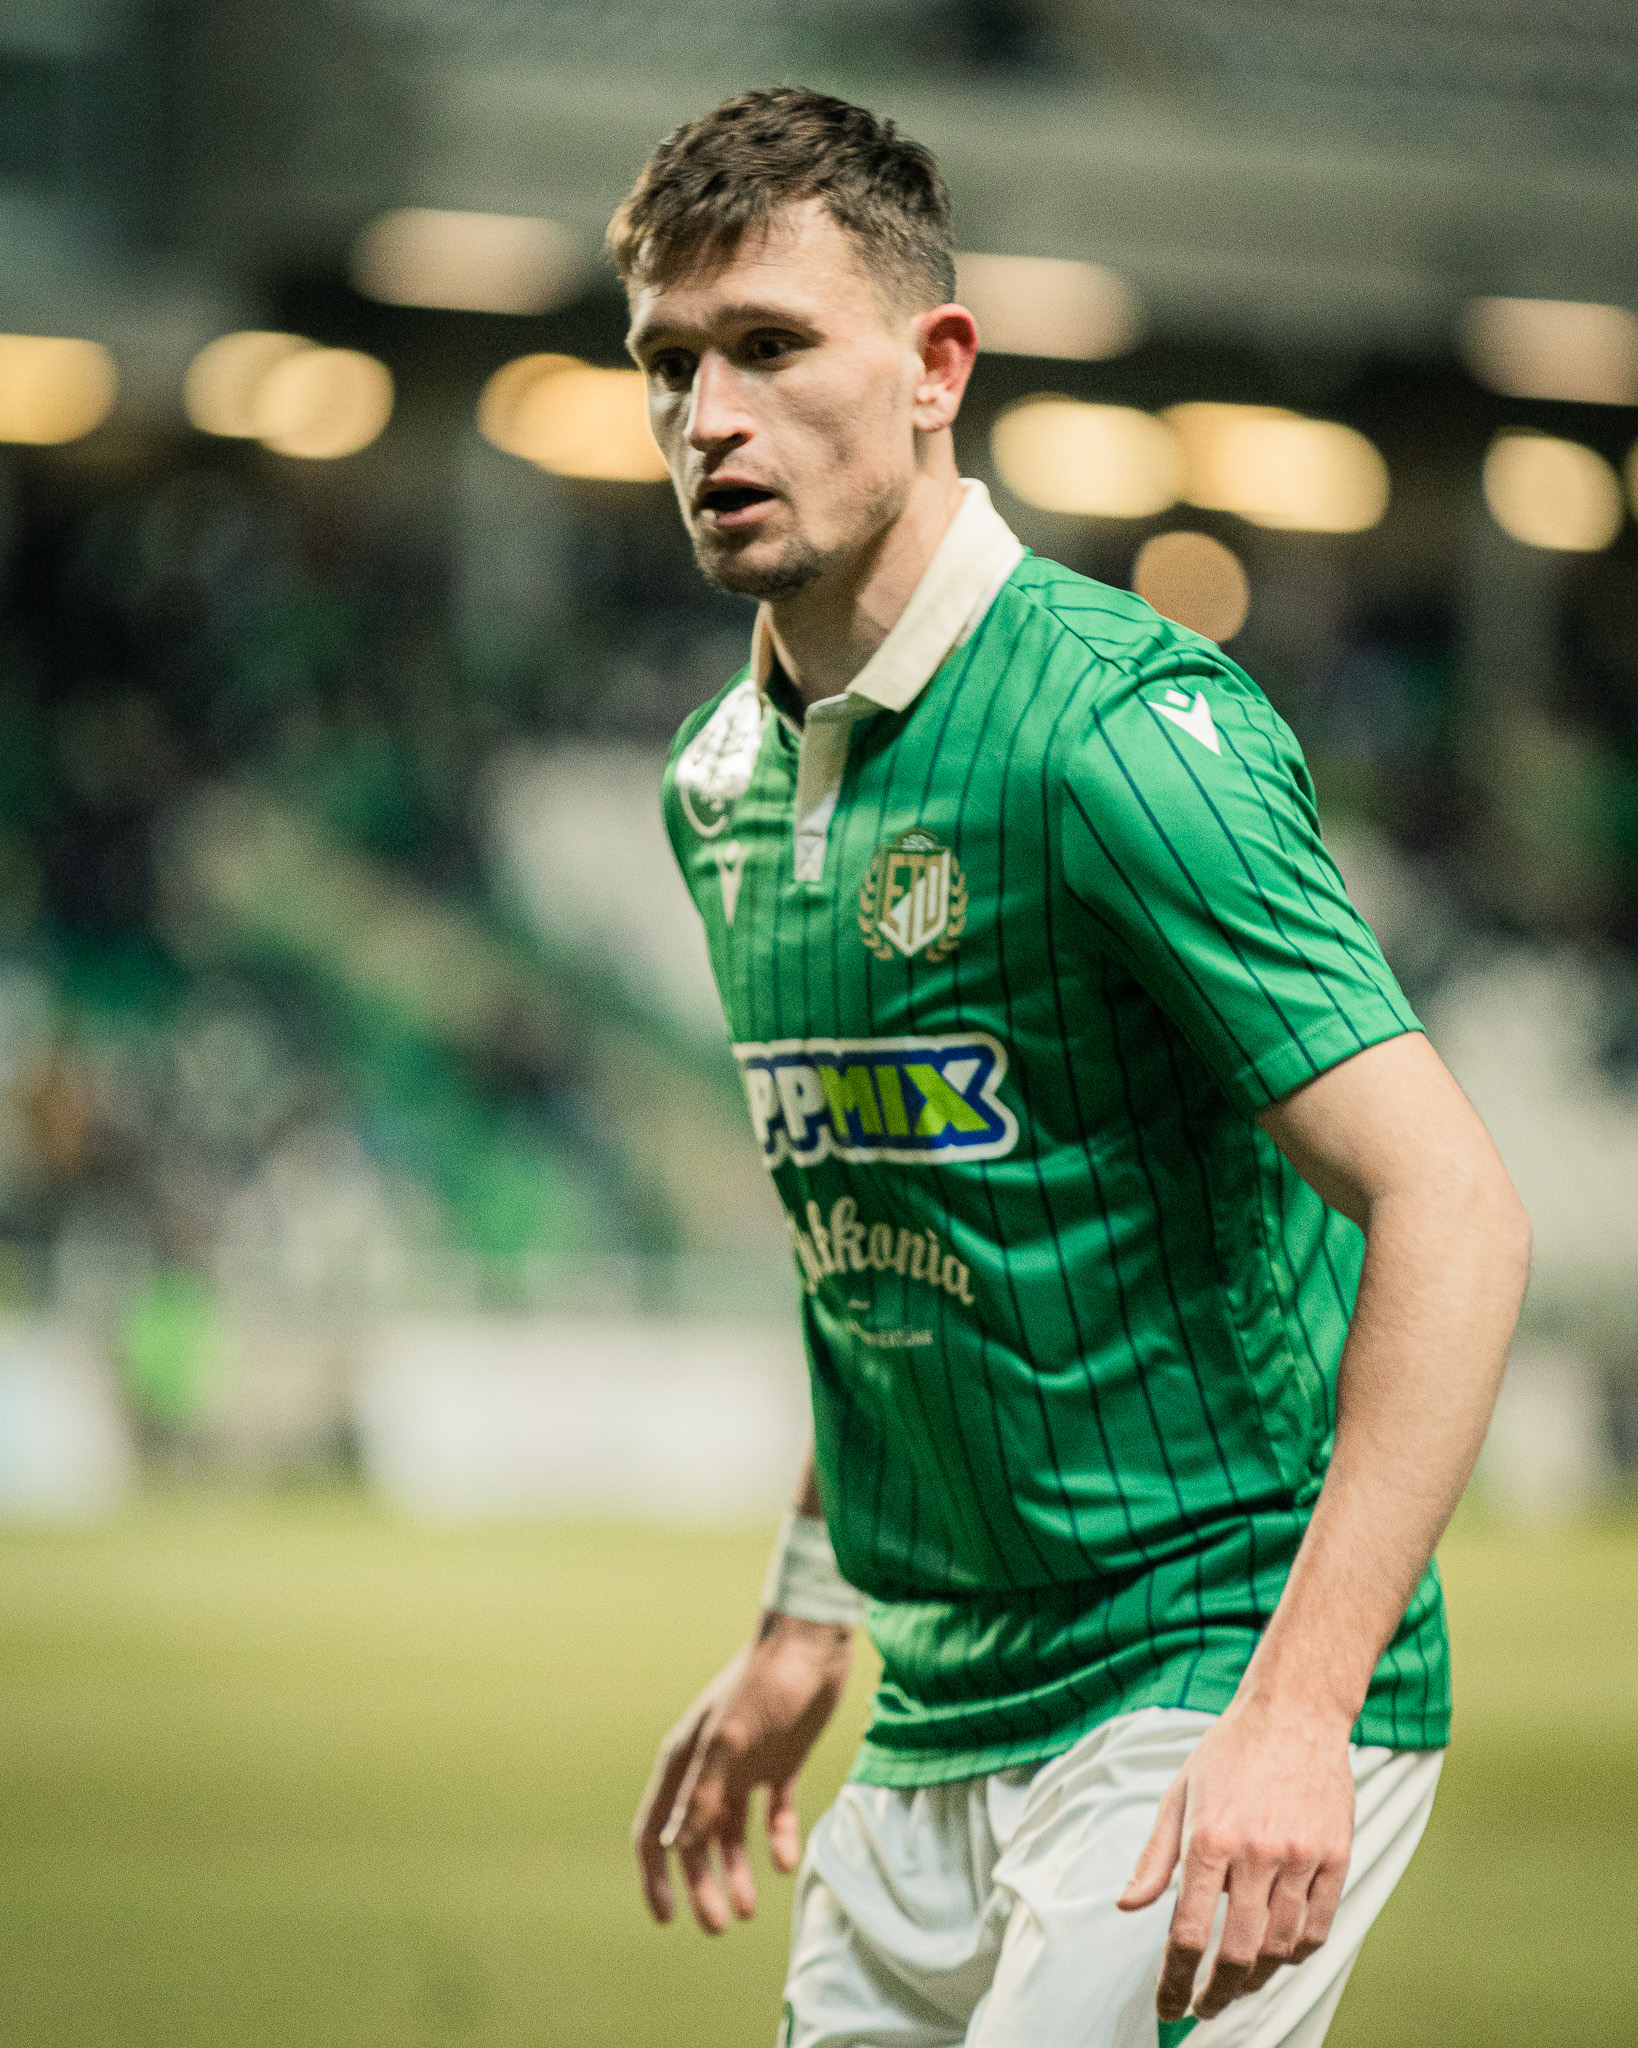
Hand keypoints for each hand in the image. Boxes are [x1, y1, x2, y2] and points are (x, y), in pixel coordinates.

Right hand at [631, 1613, 851, 1933]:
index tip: (666, 1916)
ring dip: (736, 1872)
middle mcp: (708, 1770)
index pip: (654, 1829)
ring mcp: (744, 1769)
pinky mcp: (780, 1765)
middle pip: (694, 1842)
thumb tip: (676, 1847)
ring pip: (732, 1835)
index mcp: (683, 1762)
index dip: (655, 1876)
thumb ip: (702, 1793)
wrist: (812, 1645)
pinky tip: (785, 1860)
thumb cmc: (763, 1684)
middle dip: (701, 1885)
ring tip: (748, 1909)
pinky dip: (776, 1840)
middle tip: (718, 1925)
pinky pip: (773, 1815)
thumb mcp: (730, 1740)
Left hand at [1118, 1700, 1355, 2021]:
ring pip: (1281, 1946)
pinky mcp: (1336, 1856)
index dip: (1176, 1981)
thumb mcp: (1178, 1795)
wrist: (1294, 1711)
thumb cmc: (1229, 1753)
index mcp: (1208, 1838)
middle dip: (1218, 1992)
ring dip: (1258, 1978)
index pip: (1188, 1932)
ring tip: (1240, 1984)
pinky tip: (1280, 1956)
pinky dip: (1299, 1953)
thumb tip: (1128, 1907)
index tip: (1169, 2008)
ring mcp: (1301, 1856)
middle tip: (1206, 2006)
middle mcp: (1255, 1852)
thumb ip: (1155, 1857)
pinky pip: (1320, 1927)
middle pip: (1238, 1952)